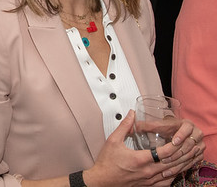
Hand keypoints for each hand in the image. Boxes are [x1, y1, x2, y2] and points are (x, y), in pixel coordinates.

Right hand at [86, 110, 202, 186]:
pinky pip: (167, 182)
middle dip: (184, 153)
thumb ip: (124, 126)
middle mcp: (148, 172)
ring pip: (172, 173)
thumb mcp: (113, 141)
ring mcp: (150, 181)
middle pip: (173, 163)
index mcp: (140, 159)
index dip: (176, 145)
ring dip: (183, 164)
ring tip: (191, 156)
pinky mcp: (149, 186)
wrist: (102, 181)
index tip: (181, 138)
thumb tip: (132, 114)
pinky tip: (178, 170)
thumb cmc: (106, 163)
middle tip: (193, 145)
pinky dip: (175, 175)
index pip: (165, 152)